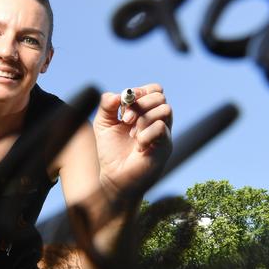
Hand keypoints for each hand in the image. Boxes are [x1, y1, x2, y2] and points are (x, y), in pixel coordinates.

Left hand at [93, 84, 172, 198]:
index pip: (153, 90)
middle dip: (140, 104)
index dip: (139, 91)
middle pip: (160, 96)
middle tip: (126, 120)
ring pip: (165, 109)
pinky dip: (146, 133)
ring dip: (144, 118)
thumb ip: (107, 105)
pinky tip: (139, 145)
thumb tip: (117, 95)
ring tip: (132, 133)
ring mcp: (163, 133)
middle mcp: (156, 120)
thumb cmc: (111, 152)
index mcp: (145, 112)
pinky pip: (161, 128)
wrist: (114, 178)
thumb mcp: (103, 124)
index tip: (123, 105)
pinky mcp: (165, 146)